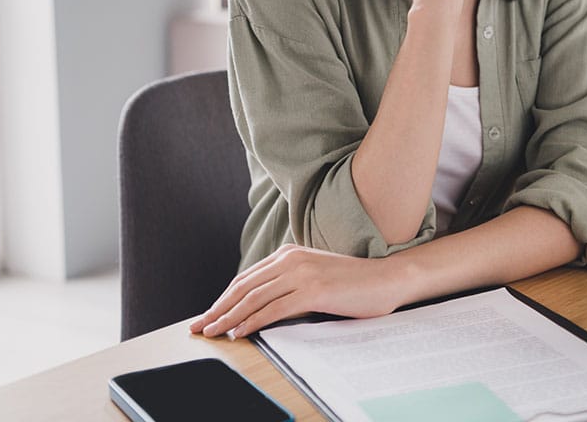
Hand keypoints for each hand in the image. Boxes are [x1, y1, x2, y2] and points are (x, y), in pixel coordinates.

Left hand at [189, 244, 405, 338]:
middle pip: (244, 287)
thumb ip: (290, 282)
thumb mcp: (315, 275)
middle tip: (199, 327)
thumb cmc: (353, 283)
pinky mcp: (314, 291)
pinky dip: (251, 322)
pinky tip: (239, 333)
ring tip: (212, 333)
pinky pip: (273, 310)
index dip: (223, 298)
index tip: (208, 314)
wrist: (387, 279)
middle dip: (217, 309)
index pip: (246, 278)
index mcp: (290, 253)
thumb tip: (260, 304)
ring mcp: (303, 274)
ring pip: (254, 299)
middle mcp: (292, 259)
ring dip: (228, 318)